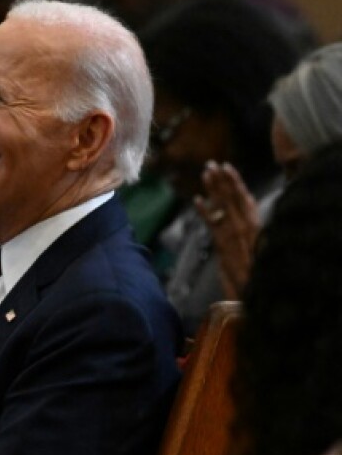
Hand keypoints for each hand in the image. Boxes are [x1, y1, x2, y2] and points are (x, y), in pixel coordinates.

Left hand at [196, 161, 260, 300]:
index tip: (227, 167)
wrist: (256, 290)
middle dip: (222, 179)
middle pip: (233, 197)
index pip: (244, 198)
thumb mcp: (254, 247)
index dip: (235, 182)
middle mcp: (246, 226)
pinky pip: (213, 223)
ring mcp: (235, 233)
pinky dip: (205, 210)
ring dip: (214, 187)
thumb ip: (244, 233)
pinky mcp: (224, 244)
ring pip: (224, 205)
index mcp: (255, 224)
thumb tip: (232, 222)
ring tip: (206, 172)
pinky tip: (197, 199)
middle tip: (210, 164)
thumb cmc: (256, 272)